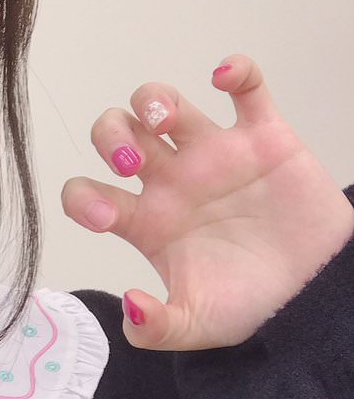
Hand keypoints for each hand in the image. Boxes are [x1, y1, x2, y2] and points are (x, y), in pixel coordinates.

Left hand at [60, 54, 353, 350]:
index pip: (90, 193)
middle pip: (117, 133)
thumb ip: (157, 327)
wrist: (317, 293)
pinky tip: (225, 78)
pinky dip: (237, 71)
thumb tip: (129, 306)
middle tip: (132, 163)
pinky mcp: (263, 138)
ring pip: (165, 103)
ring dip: (153, 100)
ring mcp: (214, 156)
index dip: (82, 197)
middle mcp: (172, 181)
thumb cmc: (252, 303)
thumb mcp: (198, 326)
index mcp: (148, 221)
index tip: (105, 216)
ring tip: (164, 122)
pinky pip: (247, 88)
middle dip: (110, 137)